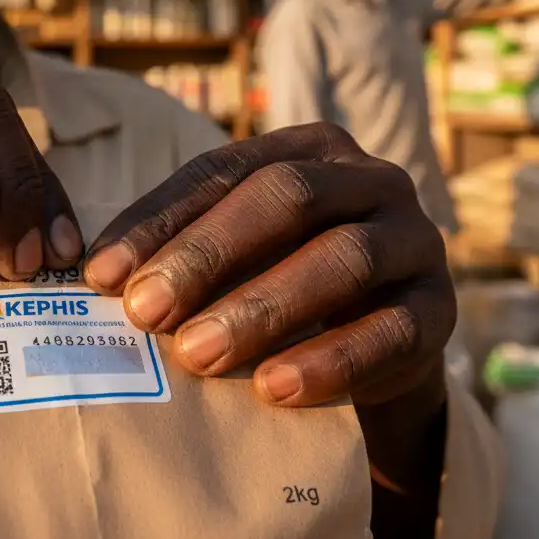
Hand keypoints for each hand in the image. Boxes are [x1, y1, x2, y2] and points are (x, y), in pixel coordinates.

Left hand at [82, 123, 453, 410]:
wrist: (382, 345)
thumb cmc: (286, 284)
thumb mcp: (240, 256)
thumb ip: (182, 251)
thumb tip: (98, 277)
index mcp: (310, 149)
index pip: (225, 170)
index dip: (160, 220)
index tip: (101, 276)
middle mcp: (371, 179)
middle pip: (287, 198)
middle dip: (207, 256)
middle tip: (145, 314)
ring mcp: (414, 239)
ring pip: (343, 260)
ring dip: (263, 308)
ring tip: (198, 356)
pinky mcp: (440, 309)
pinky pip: (390, 331)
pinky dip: (329, 362)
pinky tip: (274, 389)